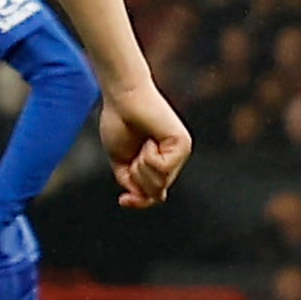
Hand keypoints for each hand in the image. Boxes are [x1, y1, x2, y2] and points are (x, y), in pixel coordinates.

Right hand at [97, 80, 189, 209]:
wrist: (121, 97)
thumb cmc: (118, 122)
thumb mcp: (120, 161)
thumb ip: (131, 181)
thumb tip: (148, 199)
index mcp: (160, 163)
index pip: (155, 194)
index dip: (140, 201)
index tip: (122, 200)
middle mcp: (174, 159)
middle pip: (157, 191)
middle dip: (137, 178)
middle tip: (133, 156)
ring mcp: (180, 152)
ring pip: (160, 182)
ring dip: (142, 167)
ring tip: (142, 145)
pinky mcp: (182, 144)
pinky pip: (163, 167)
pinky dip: (149, 158)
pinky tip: (150, 141)